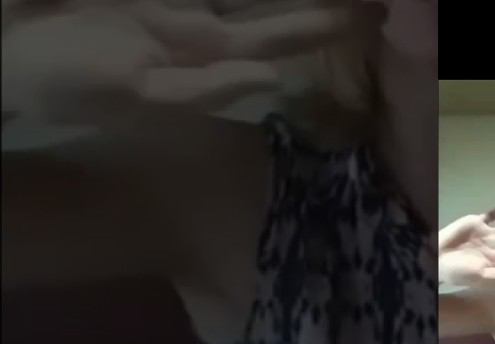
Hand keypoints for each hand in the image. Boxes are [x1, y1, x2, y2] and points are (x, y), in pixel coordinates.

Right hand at [1, 0, 349, 123]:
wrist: (9, 57)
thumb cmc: (65, 84)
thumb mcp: (137, 93)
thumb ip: (203, 89)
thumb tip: (269, 81)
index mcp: (204, 57)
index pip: (275, 39)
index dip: (319, 27)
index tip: (368, 14)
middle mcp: (198, 27)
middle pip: (269, 5)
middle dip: (315, 2)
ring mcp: (174, 2)